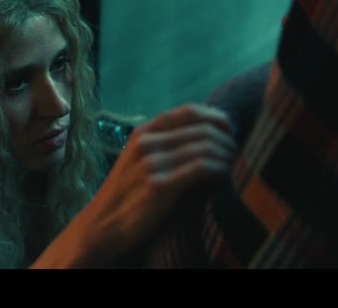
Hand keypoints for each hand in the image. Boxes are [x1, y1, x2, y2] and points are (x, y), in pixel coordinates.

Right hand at [77, 103, 236, 264]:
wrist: (101, 226)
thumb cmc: (127, 195)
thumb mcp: (138, 160)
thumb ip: (163, 144)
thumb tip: (204, 134)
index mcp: (143, 133)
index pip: (189, 112)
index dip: (216, 117)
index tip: (230, 129)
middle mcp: (146, 143)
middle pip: (201, 129)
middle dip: (226, 139)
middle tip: (237, 153)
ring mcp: (151, 164)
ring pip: (205, 147)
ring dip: (227, 155)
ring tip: (234, 165)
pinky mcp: (159, 186)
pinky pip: (201, 167)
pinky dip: (219, 168)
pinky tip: (224, 175)